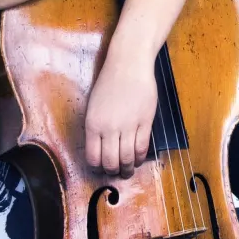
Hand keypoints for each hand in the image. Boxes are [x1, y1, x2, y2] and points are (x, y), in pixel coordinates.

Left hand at [84, 50, 158, 177]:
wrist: (128, 64)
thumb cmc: (109, 82)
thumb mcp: (94, 106)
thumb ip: (96, 128)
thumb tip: (101, 148)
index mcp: (93, 124)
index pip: (93, 157)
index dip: (97, 167)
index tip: (101, 169)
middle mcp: (109, 128)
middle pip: (110, 161)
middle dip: (113, 171)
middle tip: (116, 173)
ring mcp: (128, 125)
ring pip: (127, 157)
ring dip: (127, 168)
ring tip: (128, 171)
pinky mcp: (145, 121)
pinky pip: (142, 146)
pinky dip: (139, 157)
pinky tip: (138, 159)